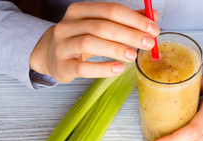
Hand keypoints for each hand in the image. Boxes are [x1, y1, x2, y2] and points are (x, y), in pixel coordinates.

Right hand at [29, 2, 158, 82]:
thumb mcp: (98, 25)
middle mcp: (68, 25)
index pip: (110, 10)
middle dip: (129, 34)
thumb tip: (152, 15)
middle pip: (102, 26)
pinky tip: (118, 69)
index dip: (134, 19)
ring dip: (115, 49)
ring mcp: (63, 45)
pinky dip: (102, 68)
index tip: (153, 29)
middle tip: (148, 43)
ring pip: (90, 43)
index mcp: (80, 11)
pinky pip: (82, 68)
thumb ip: (124, 20)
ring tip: (133, 56)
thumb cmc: (79, 39)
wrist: (50, 55)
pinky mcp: (62, 65)